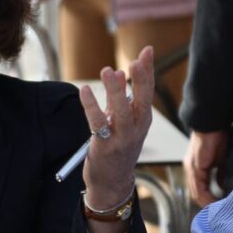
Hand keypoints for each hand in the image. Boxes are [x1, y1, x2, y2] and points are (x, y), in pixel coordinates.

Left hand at [78, 46, 153, 209]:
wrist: (111, 183)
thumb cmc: (117, 149)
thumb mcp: (123, 123)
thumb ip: (120, 99)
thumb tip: (119, 73)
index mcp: (143, 119)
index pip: (148, 91)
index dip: (148, 70)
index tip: (146, 50)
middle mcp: (137, 127)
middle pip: (141, 99)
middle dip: (140, 79)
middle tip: (135, 60)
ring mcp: (122, 138)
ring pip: (121, 111)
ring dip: (115, 91)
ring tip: (108, 71)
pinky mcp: (104, 145)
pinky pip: (97, 123)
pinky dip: (91, 106)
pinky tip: (85, 91)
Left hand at [184, 130, 228, 206]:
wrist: (213, 123)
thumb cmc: (218, 138)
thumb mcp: (220, 161)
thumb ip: (219, 174)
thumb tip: (221, 187)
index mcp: (196, 168)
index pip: (200, 189)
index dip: (208, 200)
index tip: (218, 208)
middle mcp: (191, 169)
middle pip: (196, 193)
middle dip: (207, 204)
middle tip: (218, 213)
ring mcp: (191, 168)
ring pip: (196, 192)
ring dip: (207, 202)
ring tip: (217, 209)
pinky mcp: (195, 166)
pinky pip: (198, 185)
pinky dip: (206, 195)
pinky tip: (214, 200)